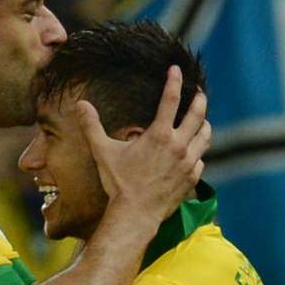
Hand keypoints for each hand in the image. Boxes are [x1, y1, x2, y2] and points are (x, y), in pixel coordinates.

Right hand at [76, 66, 211, 228]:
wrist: (136, 214)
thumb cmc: (119, 183)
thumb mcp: (103, 152)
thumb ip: (92, 126)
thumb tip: (80, 104)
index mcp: (160, 135)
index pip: (171, 99)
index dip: (174, 81)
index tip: (175, 69)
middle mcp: (179, 146)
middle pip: (198, 115)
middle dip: (199, 100)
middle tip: (199, 92)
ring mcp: (189, 163)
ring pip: (205, 137)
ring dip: (204, 125)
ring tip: (201, 120)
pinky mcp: (192, 179)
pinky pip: (201, 159)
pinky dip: (198, 152)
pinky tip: (193, 151)